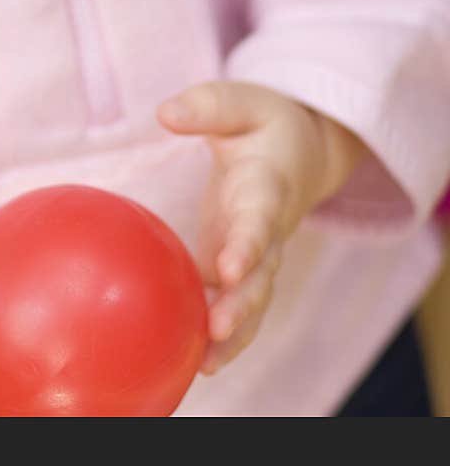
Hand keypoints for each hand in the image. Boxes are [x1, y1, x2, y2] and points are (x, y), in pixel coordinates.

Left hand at [157, 81, 365, 375]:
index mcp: (268, 186)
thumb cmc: (263, 124)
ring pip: (252, 302)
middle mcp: (267, 229)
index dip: (248, 244)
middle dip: (242, 304)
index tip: (230, 267)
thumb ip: (207, 106)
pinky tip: (195, 361)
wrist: (299, 152)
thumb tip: (165, 113)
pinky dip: (221, 336)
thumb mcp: (241, 102)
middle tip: (217, 329)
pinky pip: (235, 306)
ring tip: (206, 363)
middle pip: (261, 274)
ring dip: (233, 333)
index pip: (261, 218)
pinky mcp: (237, 267)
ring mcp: (256, 255)